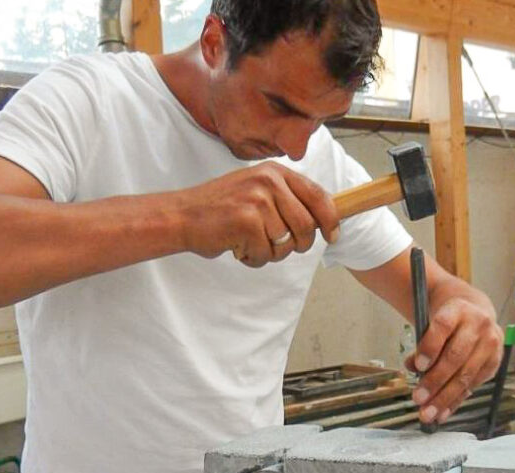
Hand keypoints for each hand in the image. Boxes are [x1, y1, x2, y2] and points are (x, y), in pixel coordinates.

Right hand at [178, 162, 338, 266]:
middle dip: (298, 245)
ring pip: (286, 244)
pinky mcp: (247, 221)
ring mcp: (257, 200)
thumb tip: (323, 219)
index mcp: (275, 172)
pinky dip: (252, 258)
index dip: (331, 219)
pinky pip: (266, 253)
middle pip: (307, 226)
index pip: (319, 196)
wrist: (181, 215)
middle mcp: (269, 181)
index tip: (333, 235)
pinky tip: (237, 247)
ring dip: (270, 253)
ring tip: (249, 243)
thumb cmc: (220, 209)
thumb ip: (287, 199)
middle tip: (278, 247)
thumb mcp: (256, 190)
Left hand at [405, 298, 503, 423]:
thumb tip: (412, 367)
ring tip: (428, 413)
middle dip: (435, 381)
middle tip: (418, 398)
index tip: (417, 366)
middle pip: (455, 356)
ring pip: (466, 374)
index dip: (430, 347)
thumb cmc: (448, 321)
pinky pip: (473, 384)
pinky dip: (456, 400)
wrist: (475, 312)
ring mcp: (490, 343)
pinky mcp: (495, 361)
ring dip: (445, 397)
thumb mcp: (432, 322)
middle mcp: (478, 324)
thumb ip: (421, 342)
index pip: (443, 326)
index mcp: (458, 309)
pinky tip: (443, 411)